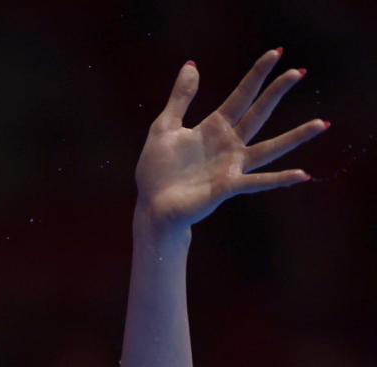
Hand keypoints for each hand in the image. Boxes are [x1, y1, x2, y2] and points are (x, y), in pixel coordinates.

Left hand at [134, 49, 327, 230]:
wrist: (152, 206)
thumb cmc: (157, 171)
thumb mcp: (164, 127)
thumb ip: (180, 98)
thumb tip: (192, 65)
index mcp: (214, 128)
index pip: (241, 95)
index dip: (257, 75)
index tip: (276, 53)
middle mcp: (228, 145)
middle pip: (259, 113)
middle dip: (277, 92)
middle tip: (299, 71)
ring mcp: (231, 166)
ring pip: (270, 147)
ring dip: (296, 137)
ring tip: (321, 124)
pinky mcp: (228, 187)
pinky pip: (258, 181)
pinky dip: (280, 179)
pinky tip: (301, 175)